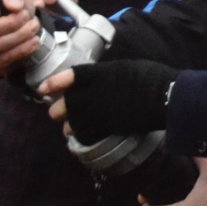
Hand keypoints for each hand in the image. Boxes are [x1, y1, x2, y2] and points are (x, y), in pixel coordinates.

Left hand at [38, 58, 179, 141]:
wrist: (164, 97)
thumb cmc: (150, 77)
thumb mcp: (123, 68)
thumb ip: (104, 75)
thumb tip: (96, 81)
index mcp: (96, 74)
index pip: (67, 78)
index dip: (52, 84)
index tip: (42, 89)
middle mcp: (91, 93)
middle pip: (64, 105)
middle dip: (58, 110)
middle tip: (56, 113)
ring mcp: (98, 111)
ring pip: (71, 123)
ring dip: (69, 126)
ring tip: (69, 128)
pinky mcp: (106, 127)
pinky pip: (86, 135)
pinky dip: (83, 136)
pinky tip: (85, 136)